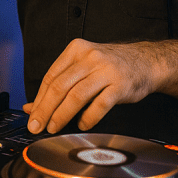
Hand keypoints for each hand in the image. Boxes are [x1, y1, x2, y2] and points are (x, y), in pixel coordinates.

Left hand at [24, 38, 161, 134]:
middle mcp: (90, 57)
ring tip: (54, 128)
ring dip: (62, 115)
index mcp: (76, 50)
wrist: (146, 61)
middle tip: (37, 126)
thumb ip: (59, 85)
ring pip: (76, 95)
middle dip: (45, 109)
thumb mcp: (83, 69)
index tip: (31, 116)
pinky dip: (88, 118)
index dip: (39, 99)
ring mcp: (106, 70)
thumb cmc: (110, 67)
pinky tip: (82, 125)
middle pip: (60, 86)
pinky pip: (99, 105)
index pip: (51, 77)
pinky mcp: (120, 85)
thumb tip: (31, 107)